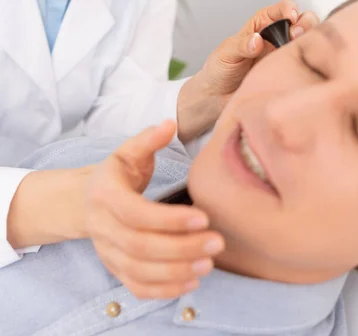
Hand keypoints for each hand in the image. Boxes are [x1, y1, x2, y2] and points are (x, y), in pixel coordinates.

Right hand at [85, 120, 224, 298]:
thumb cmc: (115, 175)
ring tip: (209, 263)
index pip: (136, 214)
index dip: (170, 220)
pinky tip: (193, 281)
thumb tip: (170, 123)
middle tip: (217, 242)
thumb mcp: (127, 152)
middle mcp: (103, 228)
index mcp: (106, 195)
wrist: (84, 202)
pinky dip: (165, 290)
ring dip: (177, 272)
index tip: (203, 217)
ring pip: (140, 271)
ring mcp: (108, 253)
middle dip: (181, 248)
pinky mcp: (115, 270)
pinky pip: (138, 288)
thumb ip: (148, 140)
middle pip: (141, 247)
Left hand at [199, 0, 318, 100]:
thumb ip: (242, 45)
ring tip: (298, 48)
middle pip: (303, 21)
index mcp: (261, 25)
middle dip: (305, 23)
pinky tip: (302, 66)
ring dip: (310, 41)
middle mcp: (278, 38)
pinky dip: (310, 62)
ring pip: (309, 41)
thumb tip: (257, 40)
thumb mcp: (226, 54)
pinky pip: (306, 65)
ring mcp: (285, 55)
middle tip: (296, 34)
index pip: (282, 9)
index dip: (289, 9)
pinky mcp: (290, 73)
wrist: (218, 98)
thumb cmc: (220, 70)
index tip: (290, 17)